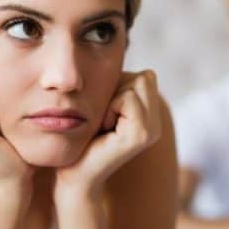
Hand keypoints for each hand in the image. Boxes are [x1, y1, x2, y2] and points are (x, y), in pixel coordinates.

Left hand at [54, 70, 161, 199]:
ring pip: (137, 84)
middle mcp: (156, 124)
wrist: (72, 173)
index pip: (145, 76)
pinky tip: (104, 130)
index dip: (119, 86)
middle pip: (144, 77)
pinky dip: (110, 108)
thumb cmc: (81, 138)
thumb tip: (119, 55)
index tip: (105, 112)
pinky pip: (128, 99)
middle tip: (104, 118)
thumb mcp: (102, 104)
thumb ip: (117, 85)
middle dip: (118, 89)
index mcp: (150, 117)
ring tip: (103, 125)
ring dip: (112, 99)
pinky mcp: (141, 135)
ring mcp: (152, 131)